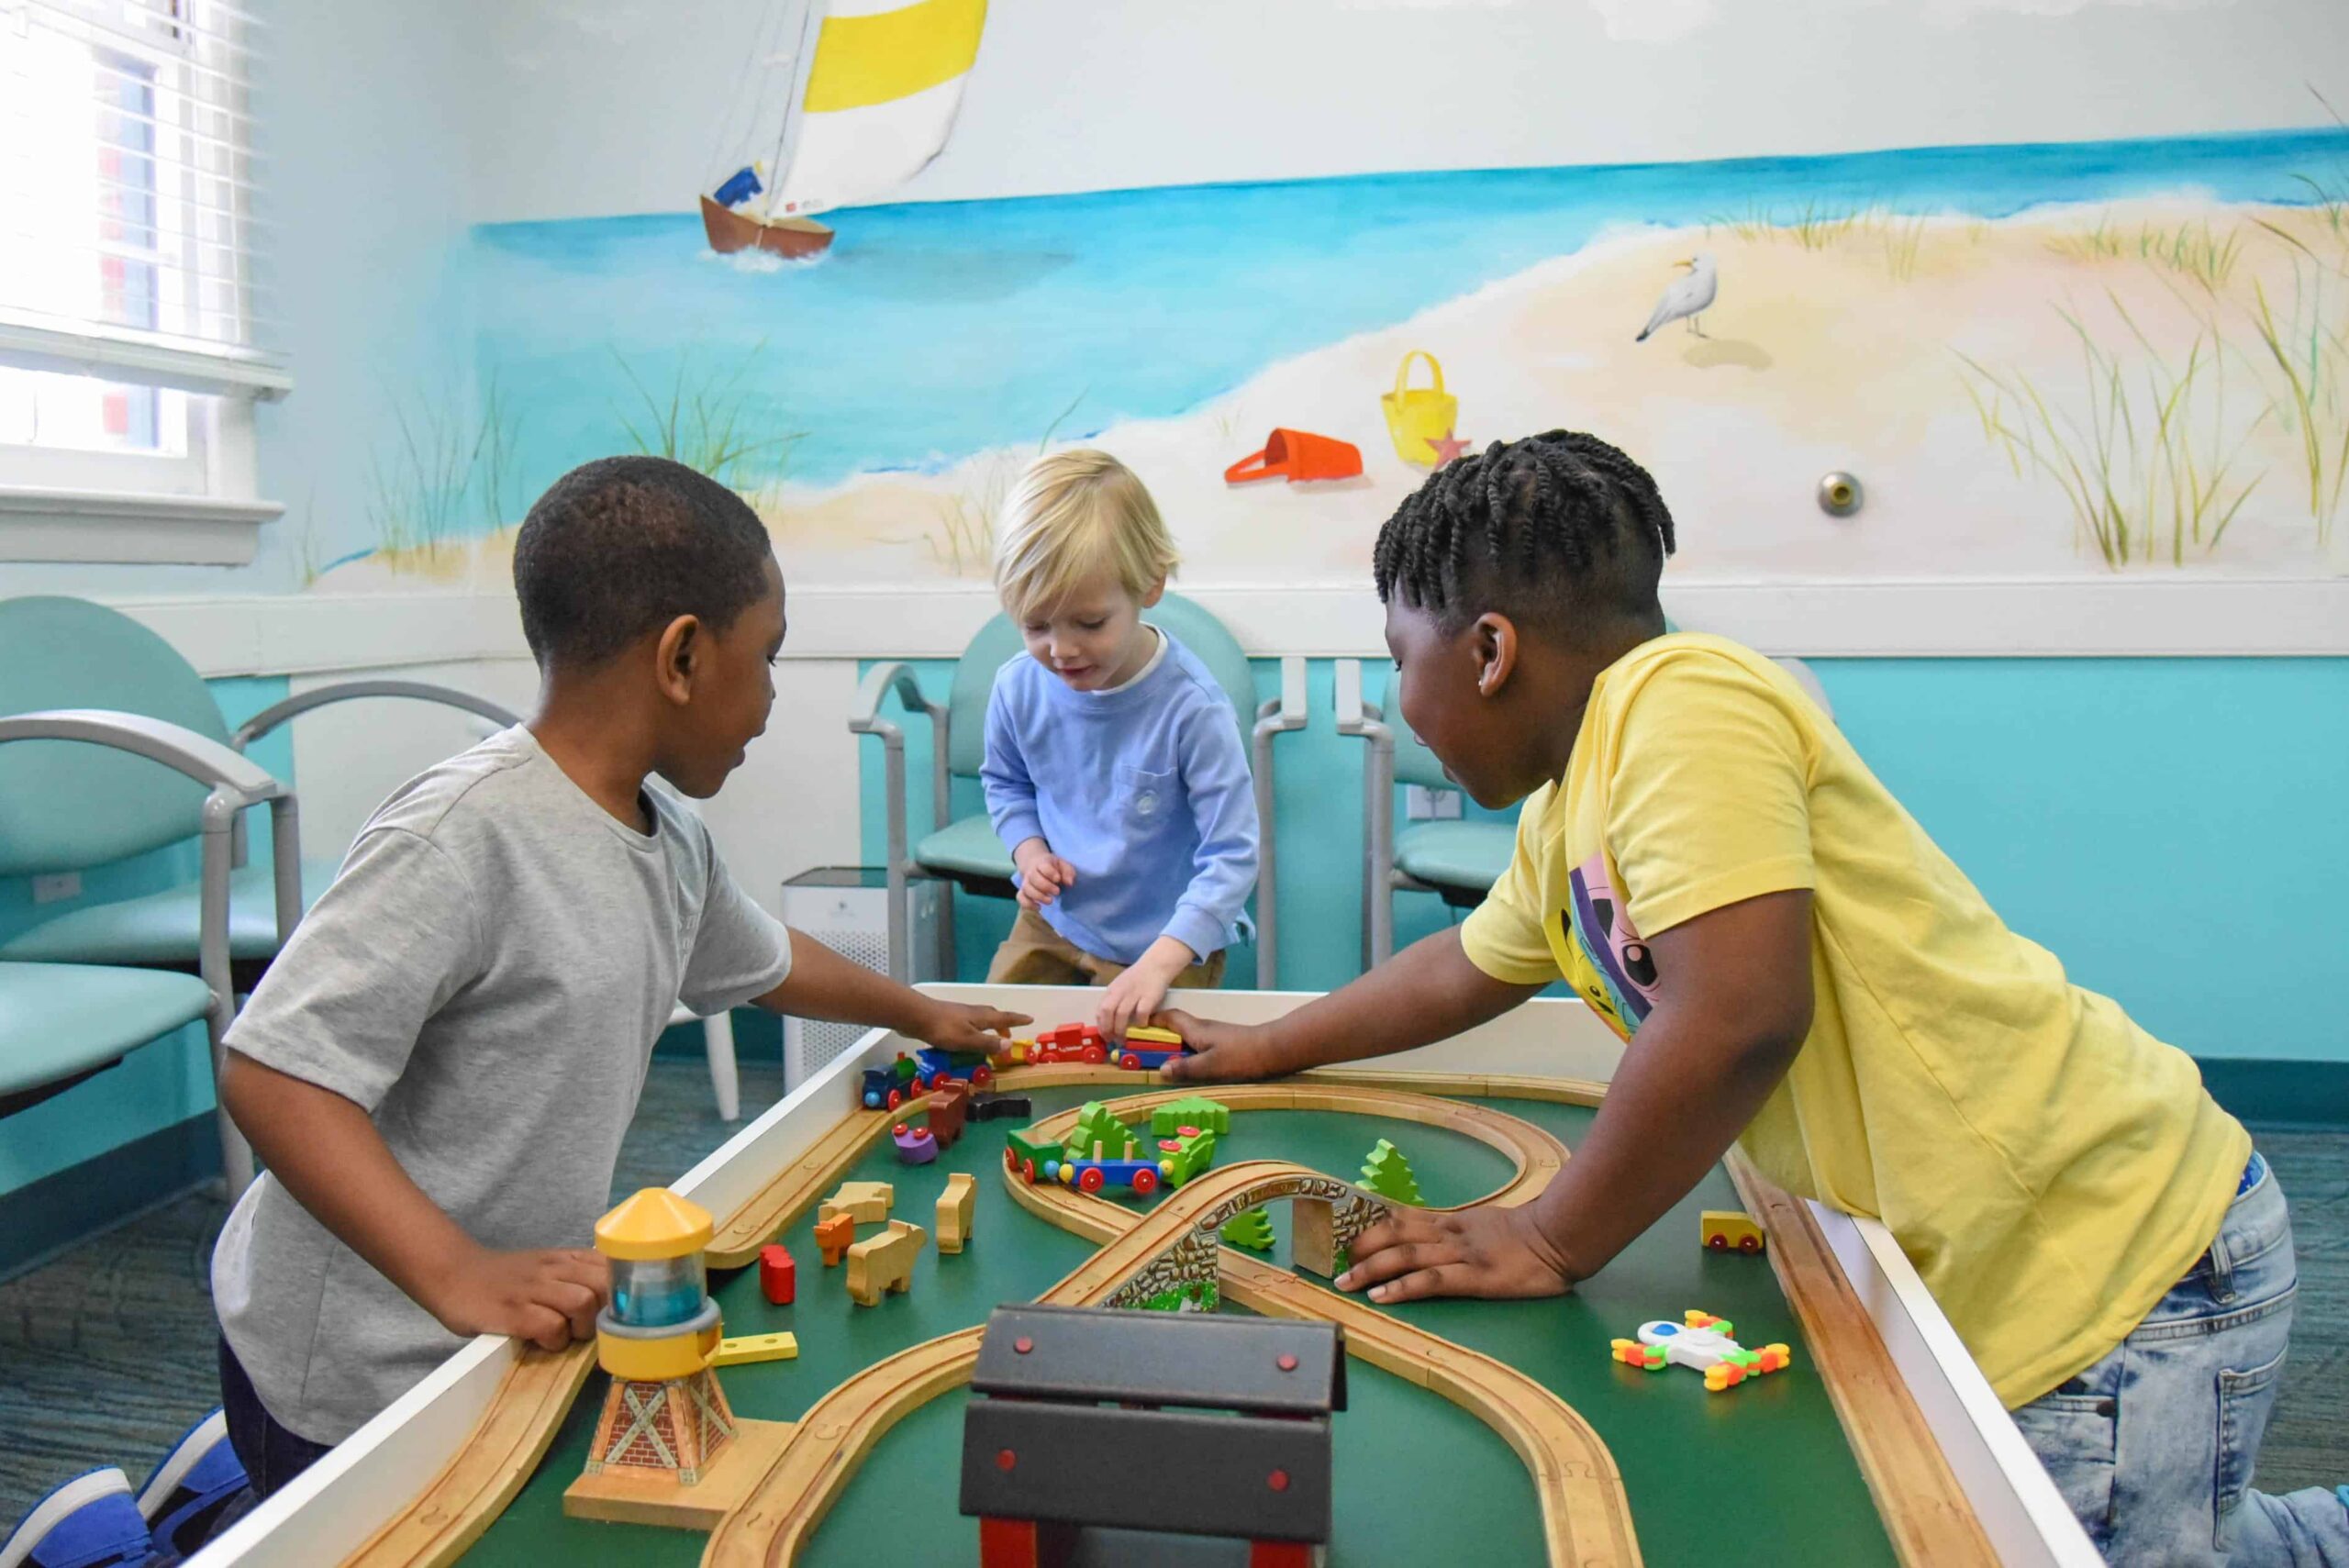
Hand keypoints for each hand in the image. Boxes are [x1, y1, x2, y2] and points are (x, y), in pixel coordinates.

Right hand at [429, 1246, 610, 1351]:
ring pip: (583, 1303)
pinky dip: (553, 1340)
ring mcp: (533, 1289)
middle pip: (605, 1286)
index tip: (616, 1312)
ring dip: (580, 1328)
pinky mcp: (513, 1312)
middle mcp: (554, 1268)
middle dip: (604, 1313)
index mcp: (567, 1258)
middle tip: (586, 1328)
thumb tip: (614, 1302)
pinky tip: (541, 1341)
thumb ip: (577, 1277)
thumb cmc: (506, 1278)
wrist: (454, 1274)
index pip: (613, 1267)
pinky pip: (551, 1327)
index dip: (622, 1293)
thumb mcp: (547, 1268)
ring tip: (564, 1335)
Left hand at [915, 1000, 1030, 1054]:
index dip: (1017, 1020)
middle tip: (1009, 1034)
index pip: (1004, 1019)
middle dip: (1003, 1024)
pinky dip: (974, 1029)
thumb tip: (1010, 1044)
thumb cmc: (944, 1029)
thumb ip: (988, 1043)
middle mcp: (972, 1013)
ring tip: (989, 1038)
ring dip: (988, 1027)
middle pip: (993, 1016)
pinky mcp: (947, 1019)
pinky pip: (967, 1023)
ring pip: (979, 1018)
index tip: (1030, 1019)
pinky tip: (966, 1037)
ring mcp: (959, 1014)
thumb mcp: (968, 1040)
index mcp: (981, 1018)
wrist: (916, 1016)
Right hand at [1012, 841, 1076, 910]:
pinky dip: (1028, 904)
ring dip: (1039, 896)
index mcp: (1043, 863)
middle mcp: (1031, 872)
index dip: (1050, 873)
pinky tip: (1039, 907)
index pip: (1043, 866)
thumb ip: (1068, 872)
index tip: (1058, 879)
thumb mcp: (1063, 865)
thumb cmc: (1053, 867)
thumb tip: (1069, 883)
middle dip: (1046, 886)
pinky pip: (1020, 897)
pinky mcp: (1023, 891)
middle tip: (1057, 892)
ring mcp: (1026, 882)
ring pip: (1027, 888)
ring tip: (1051, 901)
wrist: (1034, 864)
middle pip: (1034, 878)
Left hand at [1097, 962, 1173, 1041]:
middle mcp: (1120, 991)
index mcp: (1112, 990)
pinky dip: (1140, 1023)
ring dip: (1121, 1029)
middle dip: (1107, 1029)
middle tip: (1112, 1040)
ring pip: (1121, 1014)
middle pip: (1107, 1012)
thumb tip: (1108, 1020)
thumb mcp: (1120, 986)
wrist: (1156, 965)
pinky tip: (1142, 1027)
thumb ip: (1114, 1000)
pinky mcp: (1148, 997)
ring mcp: (1134, 994)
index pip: (1100, 1009)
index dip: (1101, 1025)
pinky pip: (1141, 1013)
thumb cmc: (1138, 977)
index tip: (1105, 1035)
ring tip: (1124, 1038)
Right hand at [1152, 1009, 1292, 1083]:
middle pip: (1174, 1027)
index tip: (1134, 1028)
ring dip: (1171, 1045)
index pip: (1168, 1018)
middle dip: (1157, 1035)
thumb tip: (1161, 1069)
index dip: (1150, 1021)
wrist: (1274, 1050)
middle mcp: (1202, 1029)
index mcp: (1195, 1029)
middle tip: (1141, 1050)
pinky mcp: (1222, 1045)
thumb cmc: (1242, 1055)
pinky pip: (1196, 1045)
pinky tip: (1185, 1067)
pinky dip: (1185, 1053)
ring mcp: (1213, 1036)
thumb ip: (1185, 1068)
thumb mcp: (1211, 1065)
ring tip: (1158, 1061)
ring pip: (1185, 1037)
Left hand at [1336, 1203, 1578, 1304]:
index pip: (1402, 1219)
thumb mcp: (1485, 1225)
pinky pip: (1432, 1281)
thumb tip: (1427, 1236)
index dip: (1370, 1230)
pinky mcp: (1475, 1277)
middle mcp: (1450, 1234)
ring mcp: (1461, 1255)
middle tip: (1336, 1267)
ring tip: (1347, 1284)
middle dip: (1362, 1250)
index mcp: (1452, 1222)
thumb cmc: (1527, 1235)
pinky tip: (1382, 1298)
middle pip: (1395, 1235)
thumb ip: (1457, 1230)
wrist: (1559, 1237)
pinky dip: (1403, 1288)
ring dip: (1372, 1270)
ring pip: (1407, 1256)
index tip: (1346, 1242)